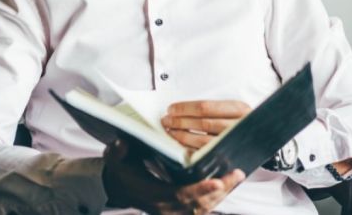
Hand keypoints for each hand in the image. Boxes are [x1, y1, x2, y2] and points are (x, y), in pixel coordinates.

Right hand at [102, 139, 244, 214]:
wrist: (117, 187)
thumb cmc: (120, 170)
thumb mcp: (115, 158)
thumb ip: (118, 151)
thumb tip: (122, 143)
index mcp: (154, 196)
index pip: (181, 195)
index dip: (200, 189)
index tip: (217, 181)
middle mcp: (167, 208)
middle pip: (200, 204)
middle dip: (220, 190)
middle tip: (236, 174)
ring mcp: (174, 212)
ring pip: (204, 208)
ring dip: (222, 194)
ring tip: (236, 176)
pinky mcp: (180, 211)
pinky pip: (202, 208)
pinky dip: (215, 197)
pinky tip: (227, 184)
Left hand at [161, 100, 251, 150]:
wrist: (262, 138)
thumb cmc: (240, 120)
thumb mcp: (231, 108)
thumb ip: (210, 108)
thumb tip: (178, 109)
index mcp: (238, 109)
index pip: (205, 107)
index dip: (185, 108)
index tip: (171, 109)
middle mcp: (239, 125)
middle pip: (203, 123)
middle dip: (180, 122)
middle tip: (166, 120)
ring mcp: (235, 142)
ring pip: (204, 141)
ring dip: (182, 136)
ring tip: (170, 131)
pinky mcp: (231, 157)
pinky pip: (206, 154)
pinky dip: (190, 149)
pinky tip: (180, 145)